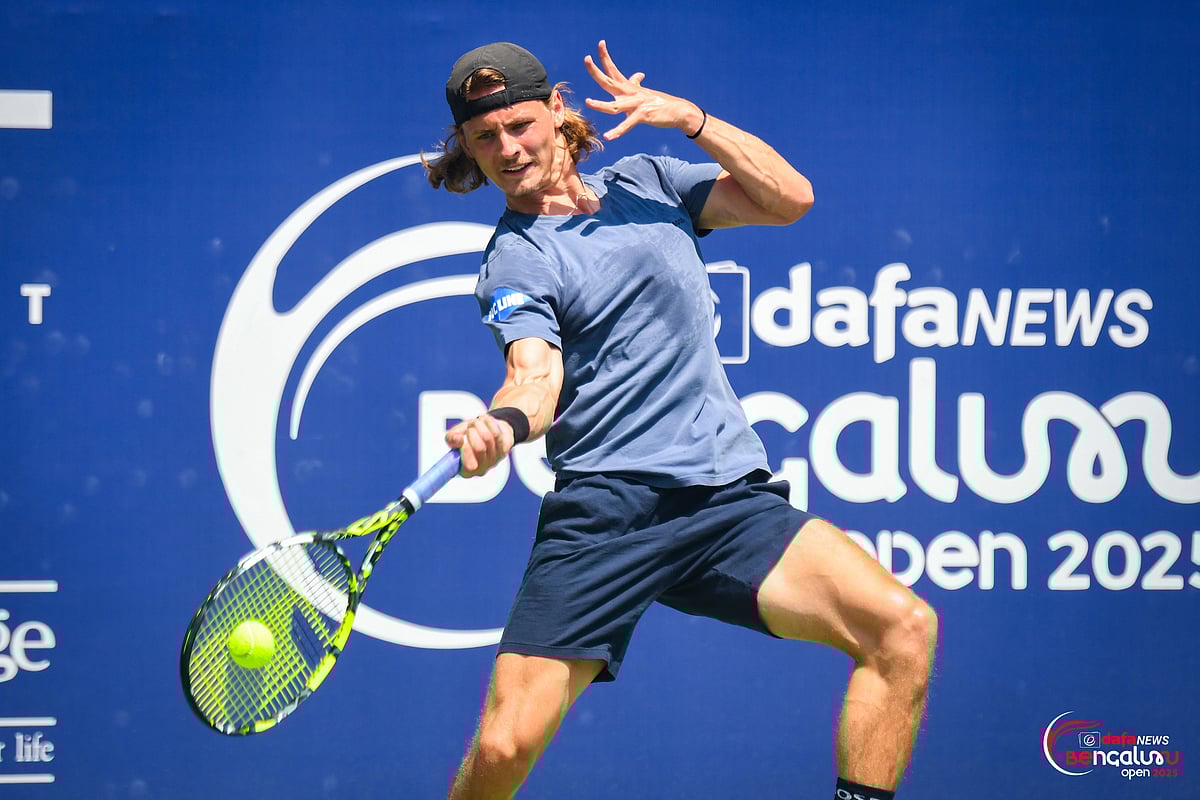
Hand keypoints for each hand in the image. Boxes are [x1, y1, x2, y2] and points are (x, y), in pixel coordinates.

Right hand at [444, 414, 513, 477]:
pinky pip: (496, 434)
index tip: (463, 441)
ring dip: (479, 426)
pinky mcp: (503, 452)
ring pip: (488, 439)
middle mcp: (480, 469)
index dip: (467, 454)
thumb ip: (451, 438)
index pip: (468, 468)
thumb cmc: (467, 436)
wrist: (485, 430)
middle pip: (479, 449)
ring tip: (476, 422)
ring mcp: (493, 461)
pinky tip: (485, 420)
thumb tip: (457, 439)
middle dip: (472, 433)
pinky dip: (489, 424)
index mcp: (465, 471)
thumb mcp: (455, 436)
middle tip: (469, 427)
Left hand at [583, 40, 701, 140]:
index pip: (613, 70)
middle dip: (596, 71)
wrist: (677, 110)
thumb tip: (639, 74)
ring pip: (614, 106)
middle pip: (608, 81)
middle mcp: (630, 93)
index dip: (605, 57)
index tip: (600, 43)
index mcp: (628, 87)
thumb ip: (636, 84)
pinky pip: (627, 124)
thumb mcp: (644, 92)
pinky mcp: (642, 115)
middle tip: (586, 58)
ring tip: (588, 102)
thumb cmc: (659, 102)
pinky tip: (608, 137)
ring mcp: (636, 104)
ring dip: (600, 105)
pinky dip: (617, 131)